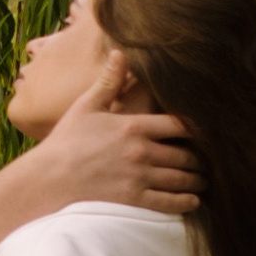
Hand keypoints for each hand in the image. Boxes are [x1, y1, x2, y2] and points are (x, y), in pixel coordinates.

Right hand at [19, 54, 197, 215]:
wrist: (48, 179)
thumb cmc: (65, 142)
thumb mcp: (86, 107)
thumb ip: (108, 82)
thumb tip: (119, 53)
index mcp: (134, 126)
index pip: (180, 125)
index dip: (197, 129)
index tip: (206, 132)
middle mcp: (142, 152)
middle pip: (186, 154)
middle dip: (200, 159)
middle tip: (208, 161)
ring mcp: (139, 177)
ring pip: (182, 179)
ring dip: (197, 180)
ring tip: (203, 180)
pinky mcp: (134, 200)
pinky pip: (170, 202)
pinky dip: (186, 202)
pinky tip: (192, 200)